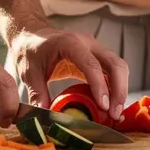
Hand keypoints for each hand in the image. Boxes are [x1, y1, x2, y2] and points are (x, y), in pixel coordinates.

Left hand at [9, 26, 128, 121]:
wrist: (31, 35)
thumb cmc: (30, 50)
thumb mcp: (29, 72)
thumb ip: (37, 93)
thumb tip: (44, 115)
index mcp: (70, 43)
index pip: (91, 64)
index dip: (100, 85)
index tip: (103, 106)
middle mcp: (87, 43)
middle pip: (115, 64)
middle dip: (119, 90)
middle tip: (114, 114)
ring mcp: (95, 49)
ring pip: (118, 68)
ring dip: (120, 91)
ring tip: (115, 114)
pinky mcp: (96, 58)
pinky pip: (112, 72)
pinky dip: (115, 88)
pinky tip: (110, 106)